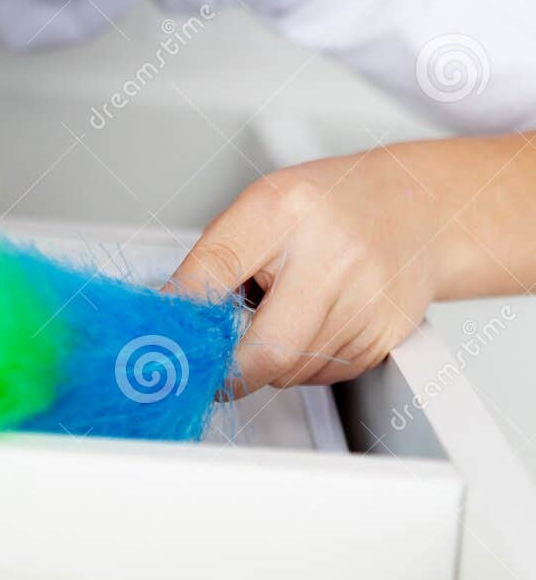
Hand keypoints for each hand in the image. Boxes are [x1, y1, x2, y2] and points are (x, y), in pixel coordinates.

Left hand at [165, 148, 457, 394]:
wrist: (418, 208)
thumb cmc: (331, 205)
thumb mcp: (263, 205)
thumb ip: (217, 256)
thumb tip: (171, 312)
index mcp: (284, 209)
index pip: (212, 272)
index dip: (180, 316)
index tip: (163, 342)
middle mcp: (330, 256)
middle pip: (265, 352)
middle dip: (231, 370)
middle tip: (213, 364)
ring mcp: (365, 301)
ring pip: (292, 372)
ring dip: (272, 360)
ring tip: (286, 310)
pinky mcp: (384, 337)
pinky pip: (325, 374)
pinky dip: (306, 361)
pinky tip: (317, 320)